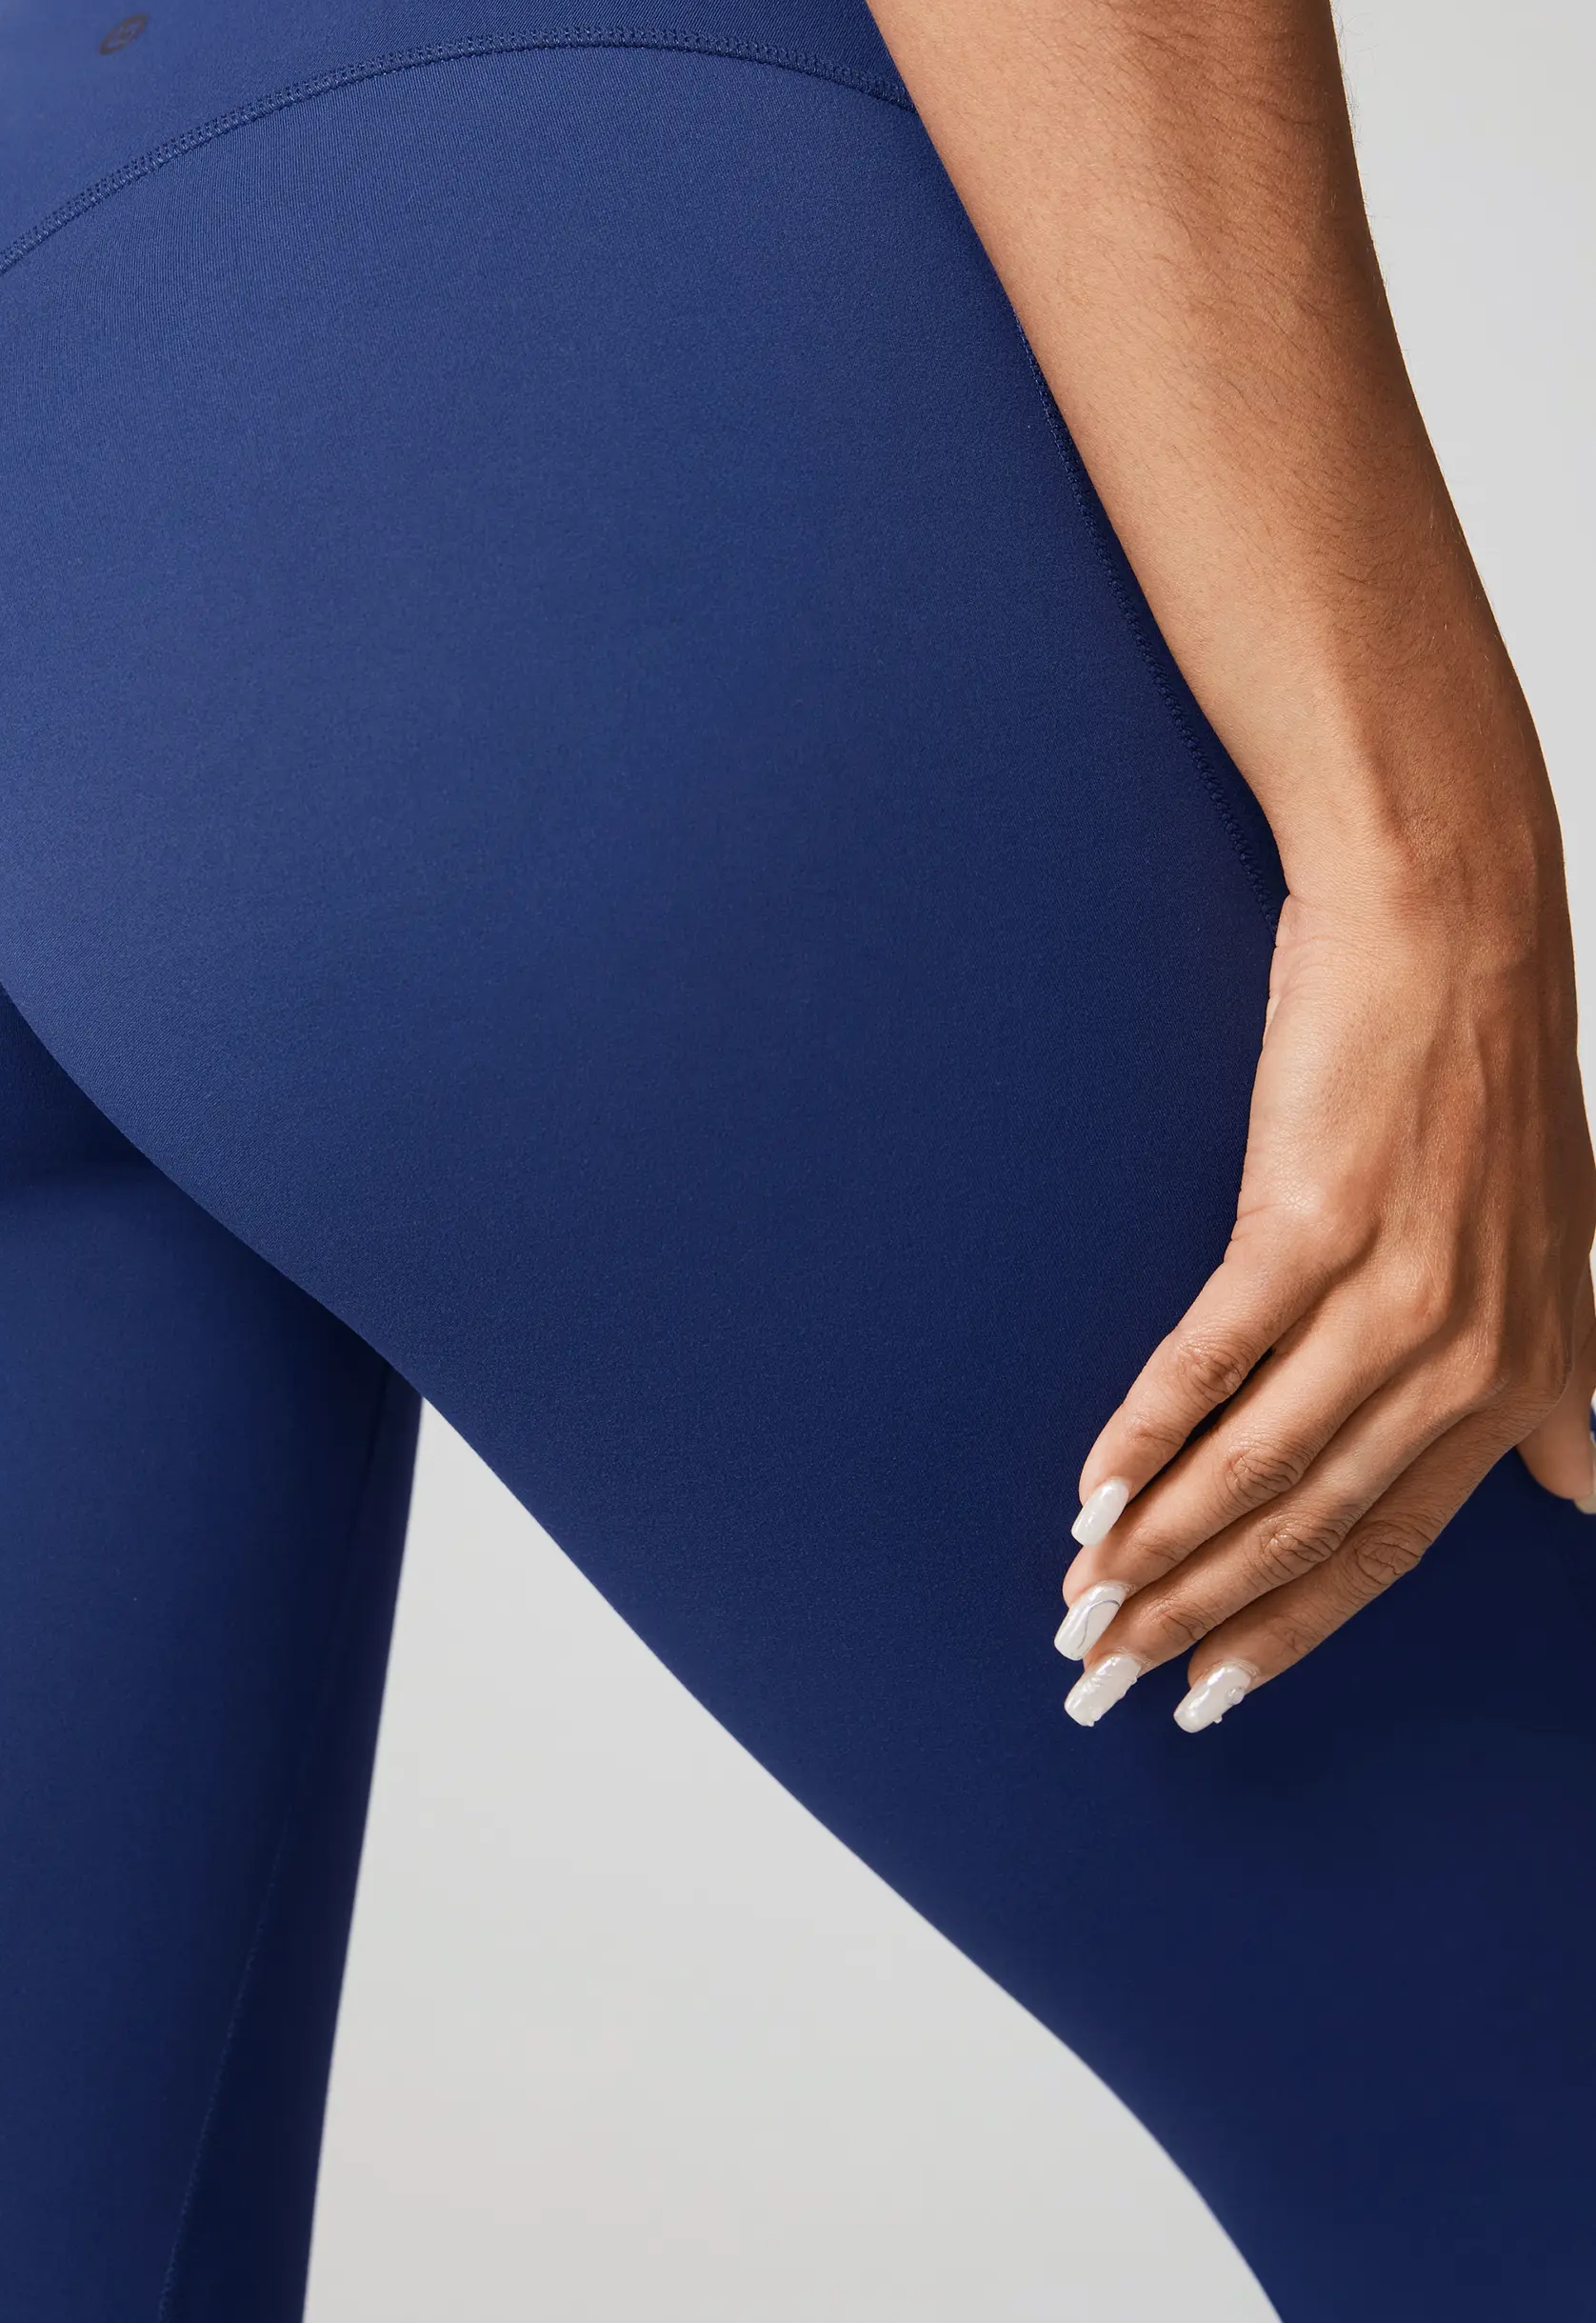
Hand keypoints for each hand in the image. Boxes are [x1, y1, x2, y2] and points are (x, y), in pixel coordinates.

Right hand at [1058, 878, 1595, 1730]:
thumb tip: (1585, 1495)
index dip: (1288, 1633)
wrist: (1452, 930)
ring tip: (1078, 1599)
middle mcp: (1467, 1356)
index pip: (1386, 1548)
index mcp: (1525, 1376)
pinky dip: (1142, 1433)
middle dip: (1195, 1618)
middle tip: (1102, 1673)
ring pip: (1254, 1463)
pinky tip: (1092, 1485)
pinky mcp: (1308, 1222)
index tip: (1210, 1693)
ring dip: (1153, 1548)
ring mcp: (1390, 1292)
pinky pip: (1210, 1359)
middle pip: (1306, 1525)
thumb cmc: (1493, 1079)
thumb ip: (1570, 1387)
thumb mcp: (1565, 1250)